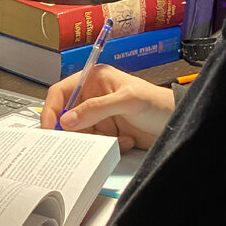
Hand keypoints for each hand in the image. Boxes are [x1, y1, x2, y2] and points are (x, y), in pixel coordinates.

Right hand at [40, 65, 174, 152]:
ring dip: (95, 140)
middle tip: (76, 142)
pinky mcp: (107, 132)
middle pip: (66, 116)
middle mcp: (93, 97)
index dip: (51, 109)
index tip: (48, 128)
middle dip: (73, 130)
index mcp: (93, 80)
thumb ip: (96, 109)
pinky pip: (95, 143)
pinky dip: (108, 145)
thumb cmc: (156, 102)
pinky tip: (126, 140)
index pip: (61, 92)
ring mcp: (100, 116)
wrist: (177, 122)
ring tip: (115, 138)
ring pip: (81, 133)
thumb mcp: (126, 101)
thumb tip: (67, 120)